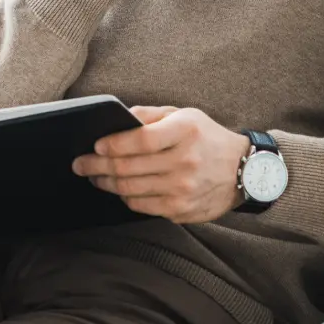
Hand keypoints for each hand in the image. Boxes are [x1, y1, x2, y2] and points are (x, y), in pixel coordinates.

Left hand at [71, 106, 248, 222]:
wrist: (244, 171)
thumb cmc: (208, 139)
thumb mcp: (186, 116)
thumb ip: (151, 115)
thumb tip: (119, 118)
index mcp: (185, 131)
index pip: (139, 140)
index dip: (112, 144)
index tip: (95, 145)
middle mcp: (184, 161)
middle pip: (128, 167)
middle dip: (96, 166)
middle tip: (80, 164)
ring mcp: (182, 188)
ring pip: (129, 189)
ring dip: (106, 183)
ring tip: (95, 177)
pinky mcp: (180, 209)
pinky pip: (141, 206)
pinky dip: (125, 197)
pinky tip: (119, 189)